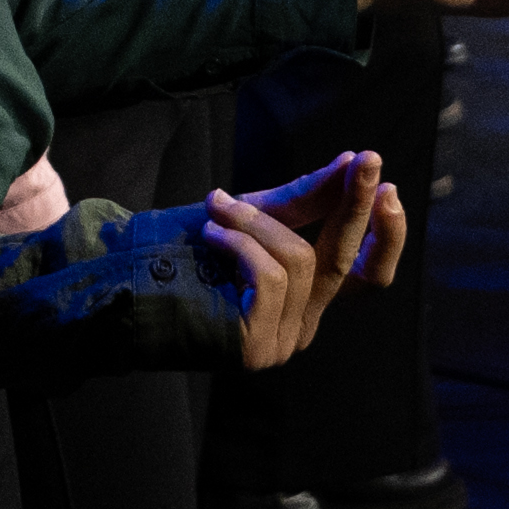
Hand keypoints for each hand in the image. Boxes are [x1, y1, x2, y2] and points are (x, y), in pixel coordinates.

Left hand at [197, 149, 394, 366]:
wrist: (119, 283)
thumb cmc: (183, 251)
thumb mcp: (250, 214)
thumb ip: (303, 197)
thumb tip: (354, 162)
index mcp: (307, 299)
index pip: (370, 277)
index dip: (387, 235)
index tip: (388, 186)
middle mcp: (301, 327)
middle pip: (345, 263)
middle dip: (354, 206)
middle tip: (364, 161)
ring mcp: (279, 342)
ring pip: (300, 261)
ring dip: (256, 222)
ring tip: (216, 207)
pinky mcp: (253, 347)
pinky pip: (270, 277)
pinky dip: (241, 243)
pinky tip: (211, 235)